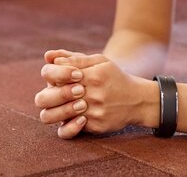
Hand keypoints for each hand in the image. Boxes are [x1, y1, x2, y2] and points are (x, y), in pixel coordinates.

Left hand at [36, 51, 151, 138]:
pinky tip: (76, 116)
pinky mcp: (96, 127)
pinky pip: (71, 129)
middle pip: (50, 97)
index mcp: (91, 76)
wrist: (138, 100)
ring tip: (65, 105)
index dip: (53, 76)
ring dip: (56, 110)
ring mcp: (94, 113)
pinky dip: (68, 123)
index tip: (63, 76)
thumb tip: (49, 57)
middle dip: (49, 94)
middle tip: (58, 92)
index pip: (54, 75)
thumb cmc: (113, 76)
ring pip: (58, 115)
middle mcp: (92, 95)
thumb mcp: (99, 61)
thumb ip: (73, 58)